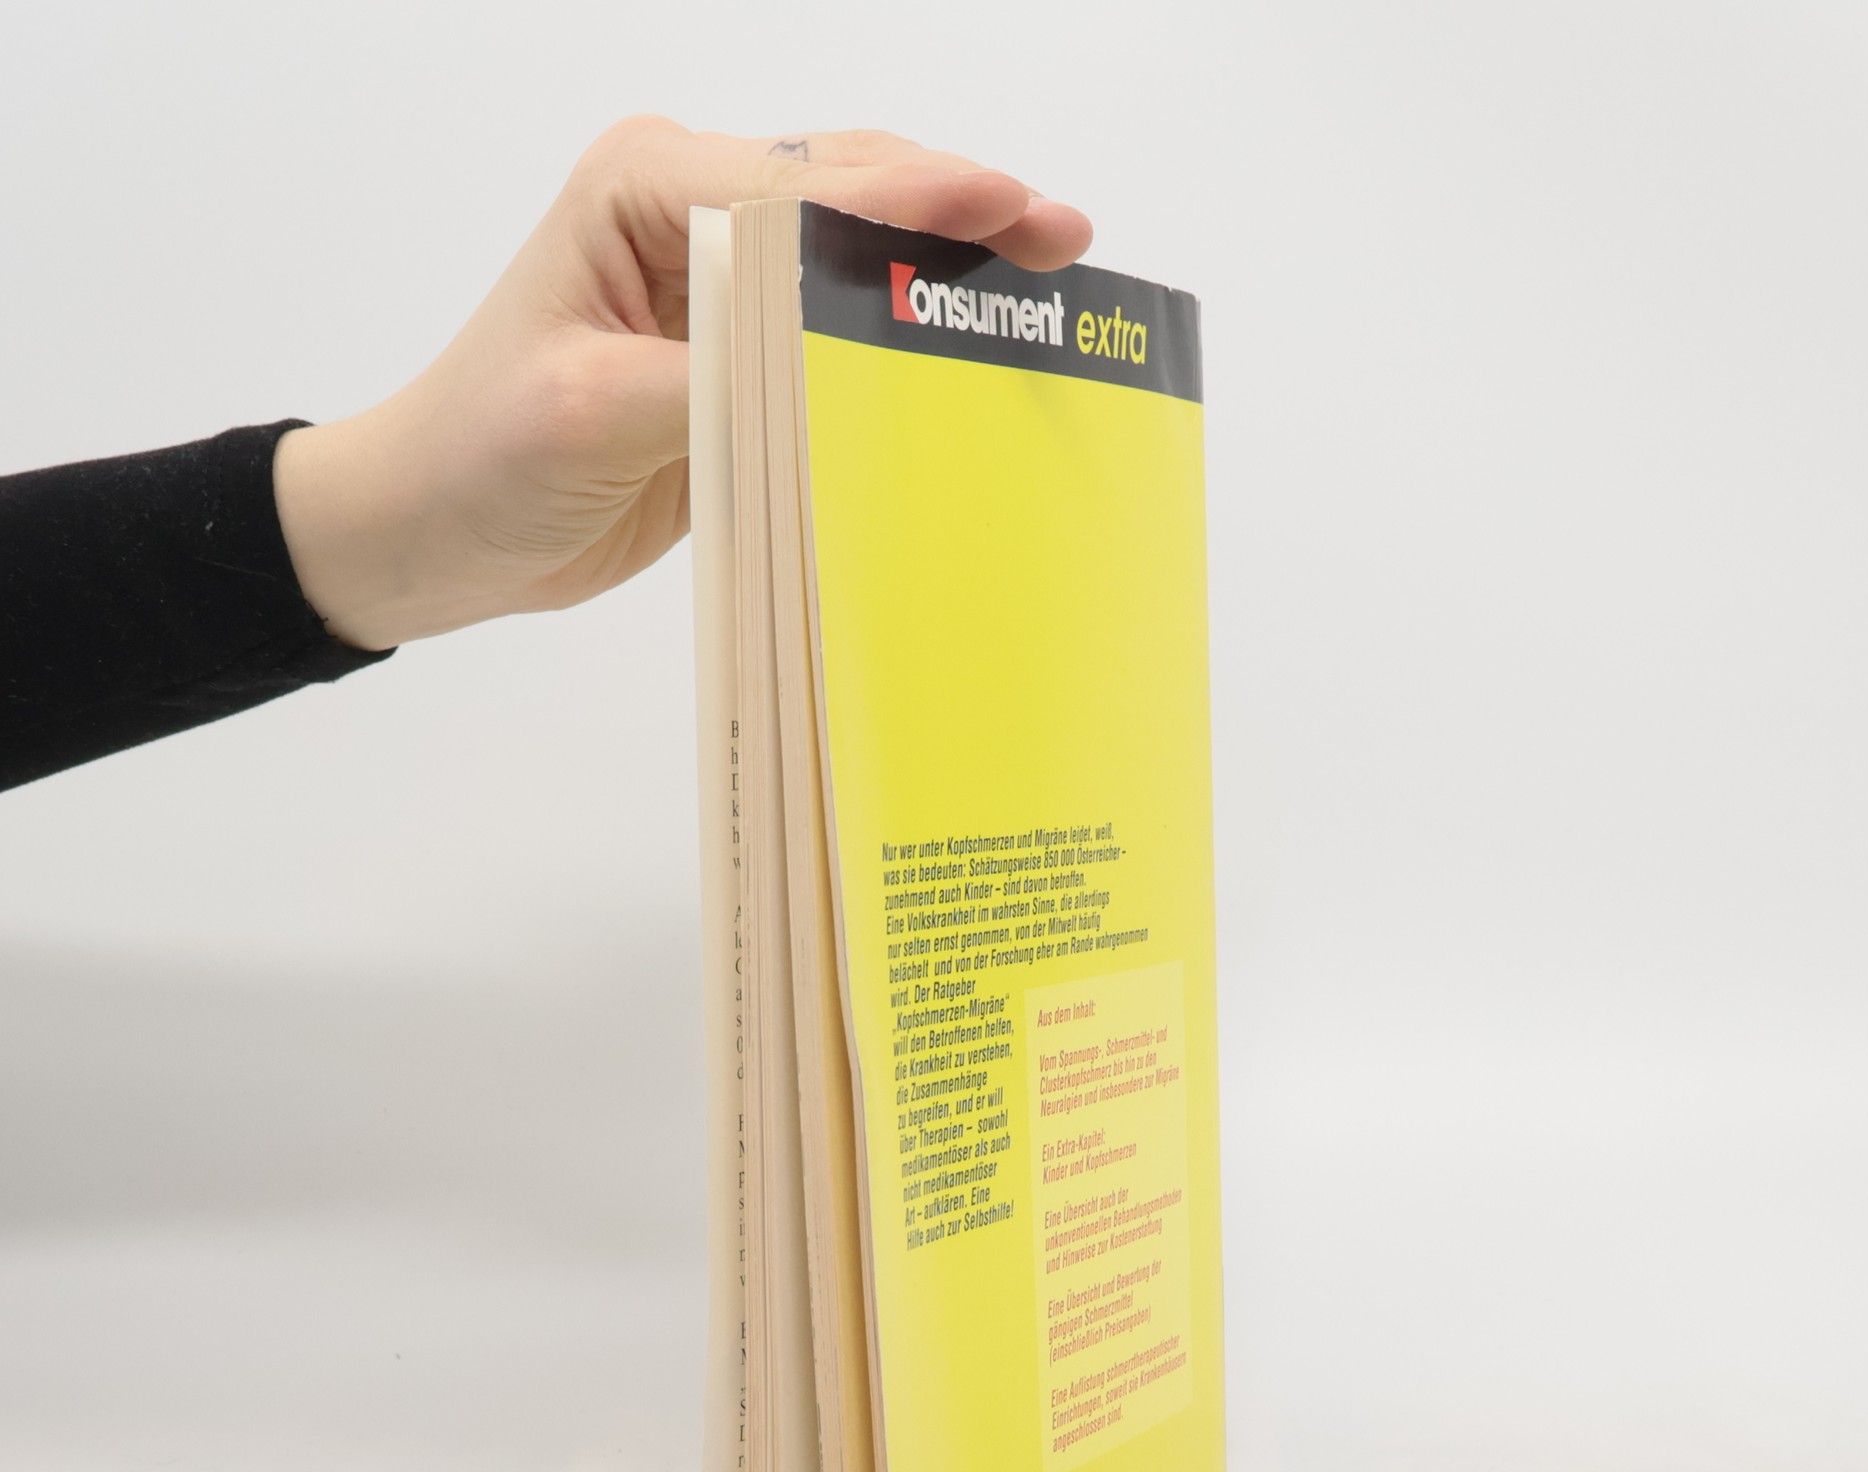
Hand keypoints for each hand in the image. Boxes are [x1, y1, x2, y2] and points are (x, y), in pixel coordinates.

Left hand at [273, 119, 1093, 649]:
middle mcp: (690, 210)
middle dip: (959, 213)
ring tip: (1046, 279)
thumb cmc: (483, 455)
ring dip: (942, 267)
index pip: (805, 185)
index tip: (1017, 214)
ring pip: (854, 252)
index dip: (918, 199)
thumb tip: (835, 366)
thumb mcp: (593, 414)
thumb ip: (718, 375)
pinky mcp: (737, 350)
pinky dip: (902, 337)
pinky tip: (966, 349)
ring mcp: (719, 278)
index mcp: (646, 189)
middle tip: (1067, 239)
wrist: (436, 527)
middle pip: (849, 193)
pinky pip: (835, 331)